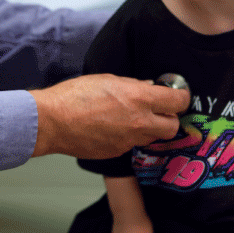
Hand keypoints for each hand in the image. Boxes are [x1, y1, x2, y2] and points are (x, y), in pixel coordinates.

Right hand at [30, 74, 188, 158]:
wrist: (52, 122)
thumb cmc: (74, 96)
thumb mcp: (108, 80)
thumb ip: (133, 85)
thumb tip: (148, 87)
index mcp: (139, 99)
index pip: (178, 101)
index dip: (180, 97)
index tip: (177, 94)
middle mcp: (139, 123)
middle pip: (173, 127)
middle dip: (169, 118)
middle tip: (159, 109)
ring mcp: (129, 140)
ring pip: (152, 137)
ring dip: (149, 128)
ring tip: (133, 117)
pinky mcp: (117, 152)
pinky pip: (132, 144)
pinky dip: (129, 136)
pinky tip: (113, 127)